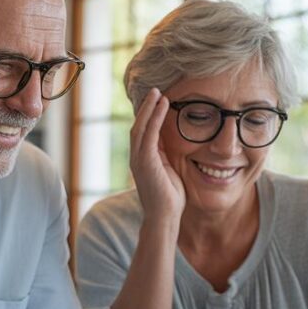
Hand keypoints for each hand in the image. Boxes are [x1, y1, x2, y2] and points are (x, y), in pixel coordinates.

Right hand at [130, 88, 184, 223]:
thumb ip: (166, 155)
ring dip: (149, 108)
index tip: (157, 101)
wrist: (165, 217)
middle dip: (146, 107)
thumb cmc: (170, 198)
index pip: (143, 132)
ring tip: (158, 93)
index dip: (149, 116)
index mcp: (143, 159)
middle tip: (155, 91)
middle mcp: (137, 157)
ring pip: (141, 126)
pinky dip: (155, 117)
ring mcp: (138, 159)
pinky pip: (149, 134)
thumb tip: (171, 140)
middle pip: (138, 126)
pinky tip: (162, 105)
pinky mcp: (144, 161)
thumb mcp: (169, 170)